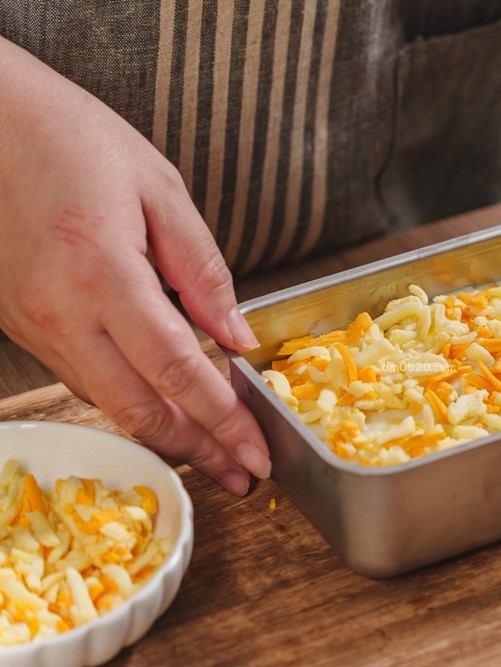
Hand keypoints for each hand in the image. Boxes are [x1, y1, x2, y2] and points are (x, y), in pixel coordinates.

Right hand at [0, 38, 269, 494]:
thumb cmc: (74, 139)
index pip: (177, 370)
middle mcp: (62, 311)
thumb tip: (237, 338)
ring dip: (165, 435)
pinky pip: (82, 378)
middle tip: (242, 473)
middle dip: (197, 451)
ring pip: (107, 402)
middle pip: (138, 408)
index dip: (222, 421)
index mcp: (104, 272)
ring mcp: (33, 323)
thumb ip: (204, 271)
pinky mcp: (20, 322)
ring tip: (213, 452)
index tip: (257, 453)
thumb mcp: (161, 190)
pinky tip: (163, 409)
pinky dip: (129, 403)